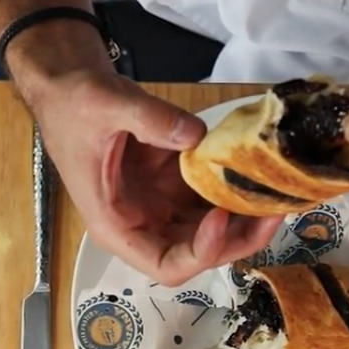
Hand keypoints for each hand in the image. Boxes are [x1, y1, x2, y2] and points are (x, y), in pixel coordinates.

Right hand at [29, 70, 282, 285]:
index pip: (166, 264)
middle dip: (240, 238)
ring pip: (216, 230)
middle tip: (273, 209)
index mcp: (117, 224)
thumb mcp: (101, 104)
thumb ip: (148, 118)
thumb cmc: (71, 103)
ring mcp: (165, 205)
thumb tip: (196, 136)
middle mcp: (145, 224)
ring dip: (248, 218)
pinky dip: (240, 190)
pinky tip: (264, 173)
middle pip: (201, 253)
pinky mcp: (179, 184)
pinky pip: (216, 197)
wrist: (70, 83)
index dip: (200, 252)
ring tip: (278, 194)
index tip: (221, 217)